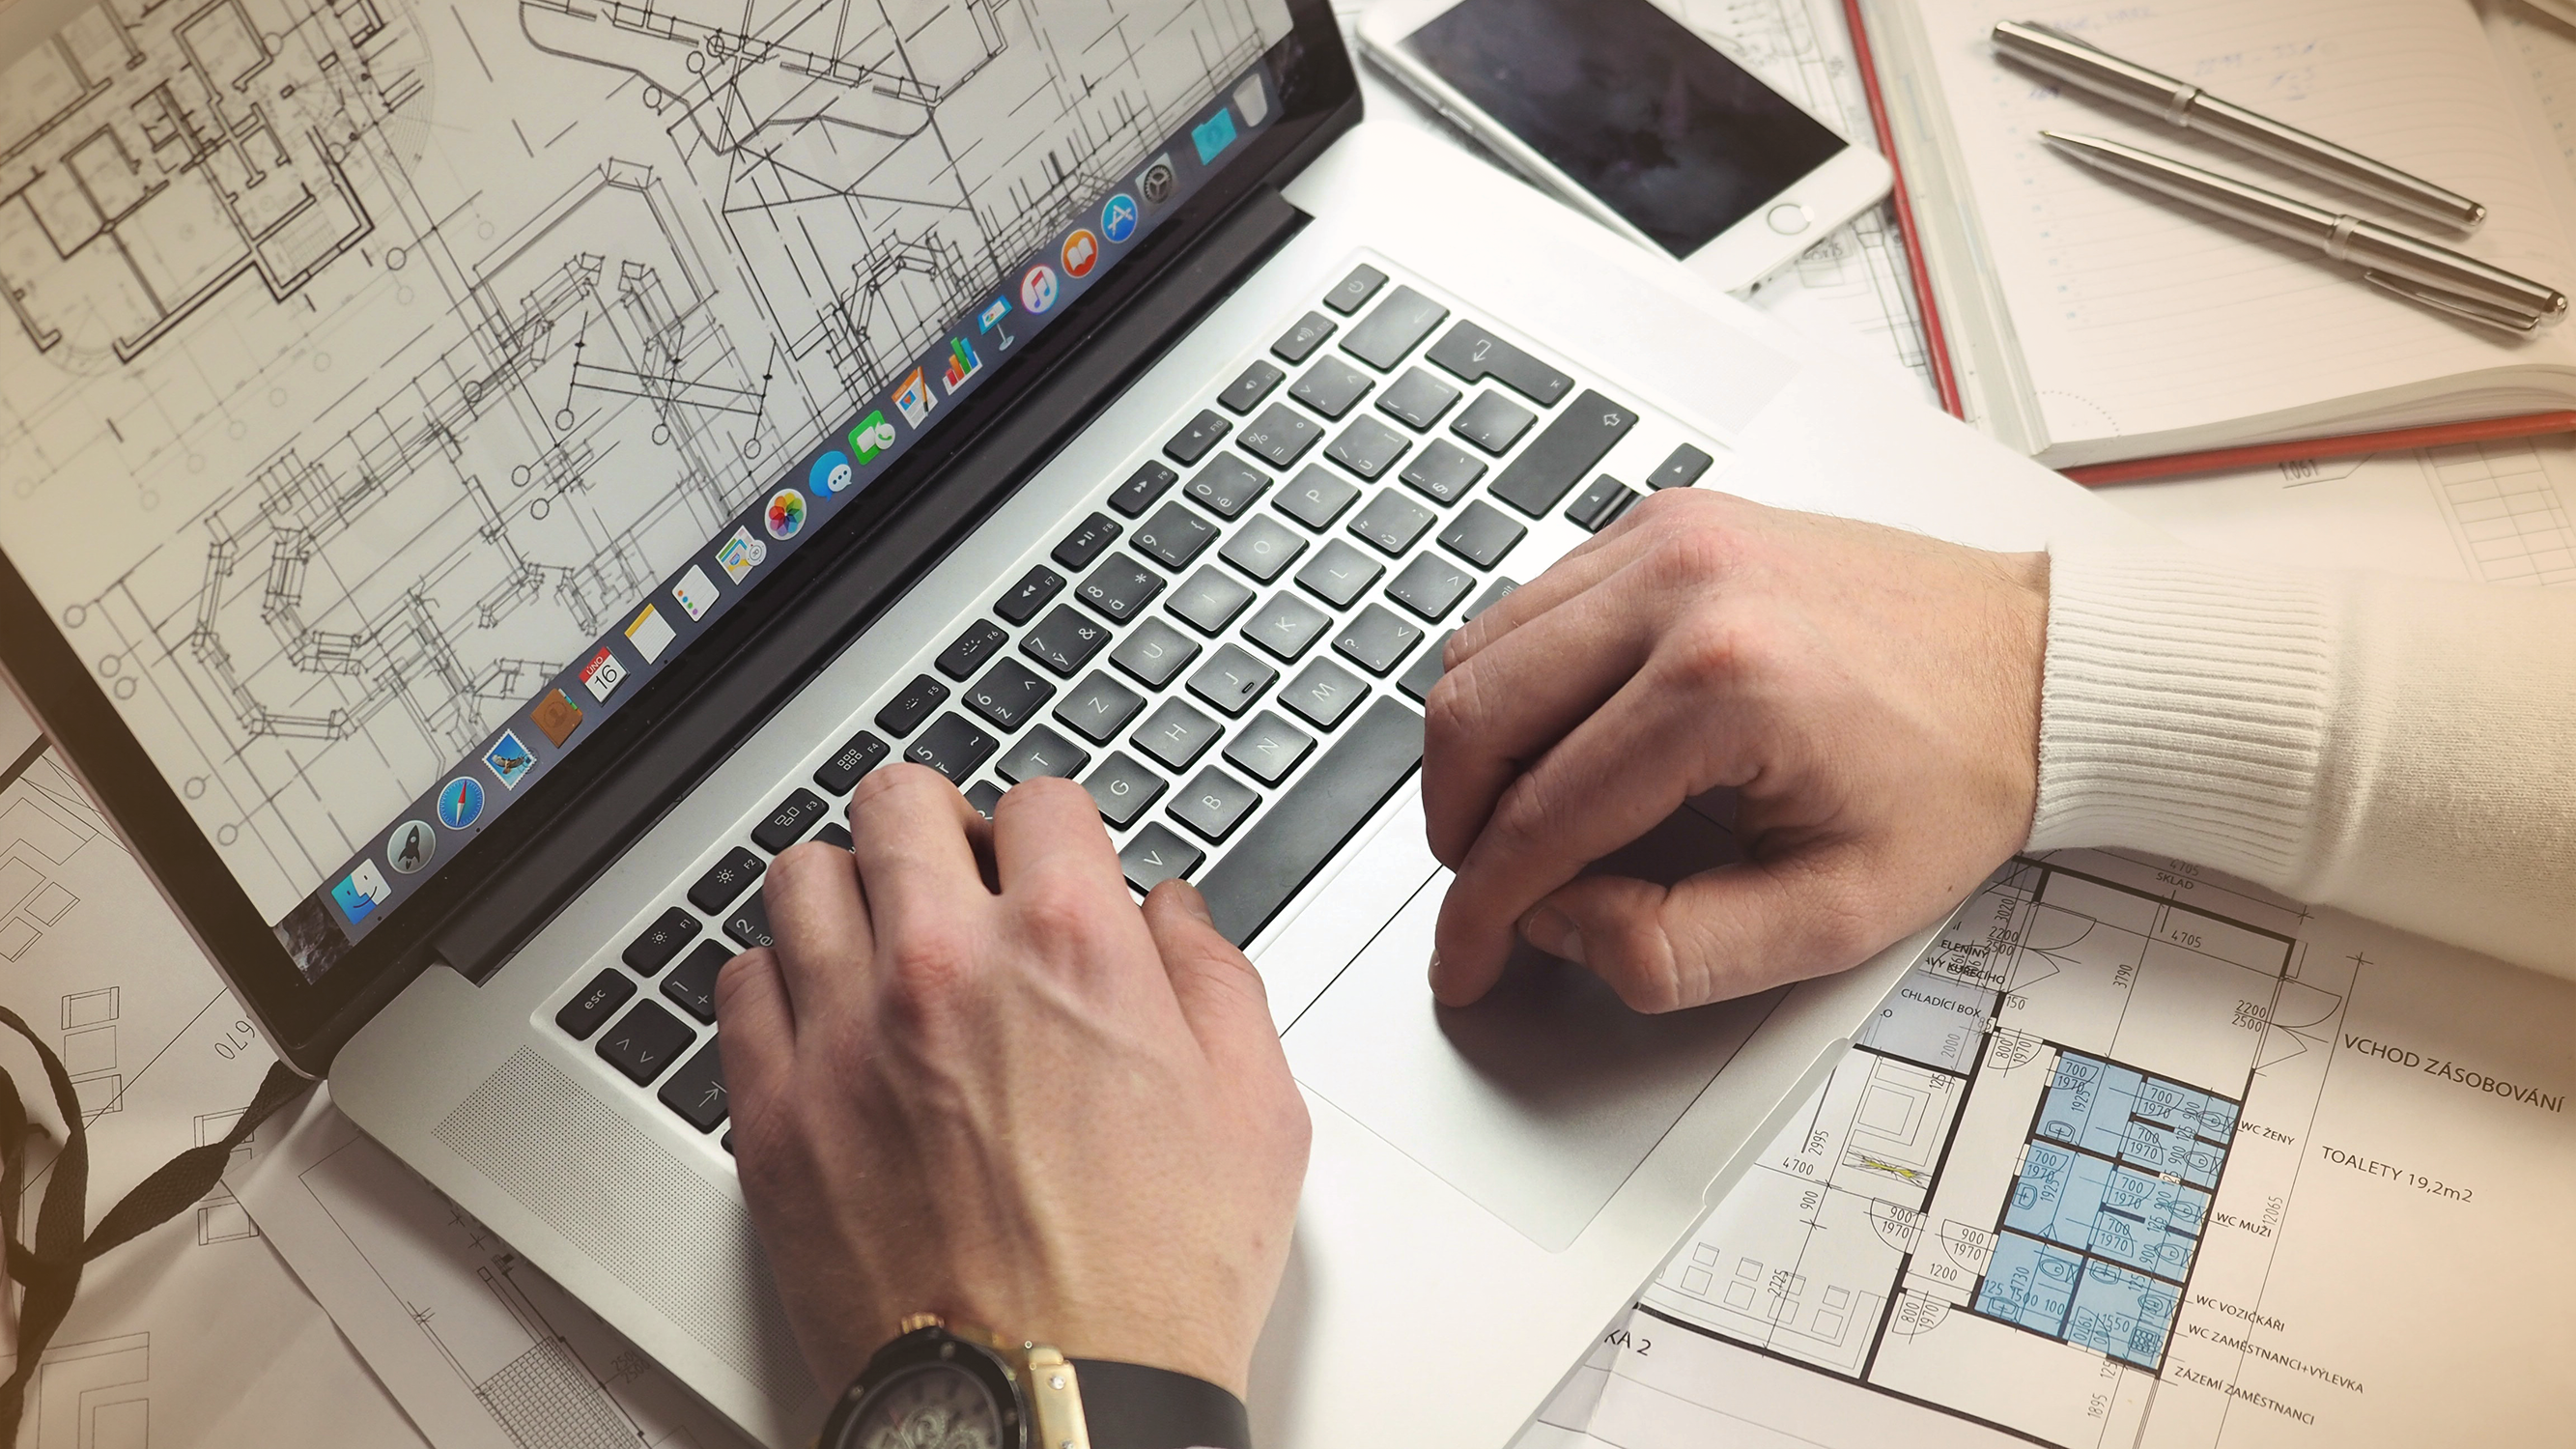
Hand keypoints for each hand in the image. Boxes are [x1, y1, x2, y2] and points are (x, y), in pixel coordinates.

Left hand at [715, 767, 1308, 1397]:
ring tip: (880, 934)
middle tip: (957, 870)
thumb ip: (1215, 980)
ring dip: (848, 889)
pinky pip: (739, 988)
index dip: (1055, 828)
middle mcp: (943, 968)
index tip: (1050, 860)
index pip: (1039, 799)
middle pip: (897, 802)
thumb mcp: (1257, 1112)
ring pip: (802, 878)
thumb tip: (1174, 917)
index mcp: (1069, 947)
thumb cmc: (1154, 1285)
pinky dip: (780, 980)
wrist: (1052, 1410)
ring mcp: (844, 1037)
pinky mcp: (776, 1116)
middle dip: (937, 824)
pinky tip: (822, 1011)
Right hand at [1422, 489, 2046, 1011]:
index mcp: (1725, 685)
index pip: (1539, 818)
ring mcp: (1669, 537)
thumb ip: (1678, 951)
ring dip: (1473, 751)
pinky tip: (1557, 739)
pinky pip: (1532, 600)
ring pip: (1480, 648)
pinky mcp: (1668, 519)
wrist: (2041, 662)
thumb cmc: (1961, 773)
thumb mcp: (1839, 915)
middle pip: (1474, 716)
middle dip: (1454, 827)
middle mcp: (1682, 586)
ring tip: (1514, 824)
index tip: (1466, 960)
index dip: (1481, 912)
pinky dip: (1515, 678)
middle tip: (1481, 893)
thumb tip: (1560, 925)